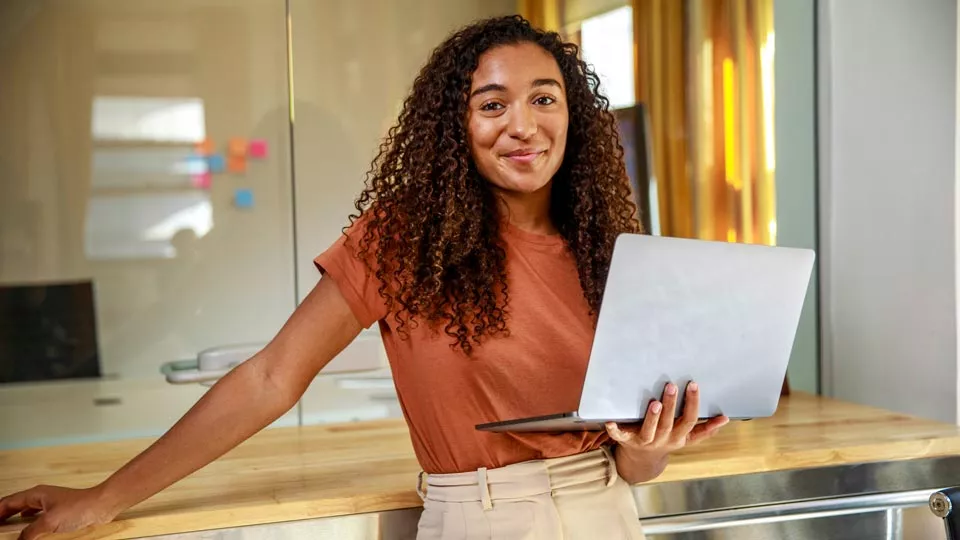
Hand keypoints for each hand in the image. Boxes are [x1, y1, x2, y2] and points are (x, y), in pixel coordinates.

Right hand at [0, 484, 117, 539]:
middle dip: (4, 515)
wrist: (102, 505)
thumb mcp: (50, 522)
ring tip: (7, 530)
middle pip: (16, 505)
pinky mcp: (60, 512)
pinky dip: (29, 523)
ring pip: (27, 511)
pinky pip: (38, 517)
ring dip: (16, 519)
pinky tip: (29, 530)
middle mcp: (42, 496)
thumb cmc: (80, 507)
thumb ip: (31, 532)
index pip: (9, 502)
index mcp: (36, 494)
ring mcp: (51, 503)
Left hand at [605, 381, 728, 456]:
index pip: (689, 420)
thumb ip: (704, 429)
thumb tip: (725, 418)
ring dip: (653, 416)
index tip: (694, 384)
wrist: (642, 460)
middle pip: (670, 422)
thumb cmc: (666, 440)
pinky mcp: (627, 440)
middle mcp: (664, 439)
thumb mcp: (687, 437)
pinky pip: (620, 436)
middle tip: (672, 386)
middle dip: (672, 405)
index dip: (693, 403)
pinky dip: (615, 430)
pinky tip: (610, 421)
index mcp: (679, 437)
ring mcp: (645, 440)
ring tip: (655, 402)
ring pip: (650, 429)